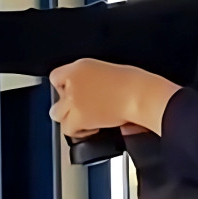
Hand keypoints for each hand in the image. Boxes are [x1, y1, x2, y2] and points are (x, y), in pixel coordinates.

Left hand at [48, 60, 179, 138]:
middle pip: (55, 98)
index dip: (64, 88)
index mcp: (81, 66)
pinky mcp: (78, 117)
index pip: (56, 76)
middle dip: (66, 105)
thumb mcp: (109, 71)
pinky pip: (68, 129)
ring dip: (69, 119)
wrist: (142, 95)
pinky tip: (93, 128)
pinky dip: (79, 132)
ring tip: (84, 121)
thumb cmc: (136, 83)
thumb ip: (92, 80)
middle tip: (81, 109)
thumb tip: (90, 93)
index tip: (73, 94)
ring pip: (57, 114)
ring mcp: (74, 99)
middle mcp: (73, 81)